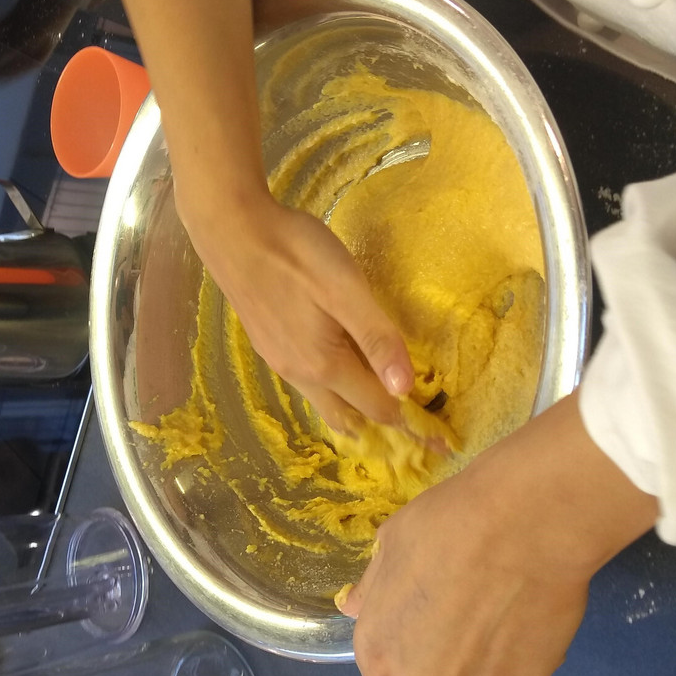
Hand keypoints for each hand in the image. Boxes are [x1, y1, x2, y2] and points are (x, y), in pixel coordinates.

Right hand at [110, 0, 413, 430]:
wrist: (232, 230)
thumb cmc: (295, 252)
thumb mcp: (345, 288)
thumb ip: (377, 338)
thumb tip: (406, 391)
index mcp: (325, 364)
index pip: (380, 408)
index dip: (414, 427)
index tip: (443, 445)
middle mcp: (301, 374)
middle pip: (351, 416)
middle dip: (385, 428)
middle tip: (419, 431)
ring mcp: (281, 362)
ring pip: (327, 403)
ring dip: (357, 411)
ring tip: (384, 408)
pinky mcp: (269, 345)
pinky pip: (310, 386)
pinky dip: (335, 392)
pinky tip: (342, 373)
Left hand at [341, 391, 658, 675]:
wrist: (523, 522)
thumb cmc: (444, 525)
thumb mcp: (389, 544)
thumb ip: (371, 588)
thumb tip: (354, 607)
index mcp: (382, 655)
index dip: (397, 658)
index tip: (416, 627)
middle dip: (439, 660)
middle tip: (461, 610)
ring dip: (481, 655)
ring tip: (500, 600)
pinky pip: (518, 669)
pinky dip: (521, 648)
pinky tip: (527, 605)